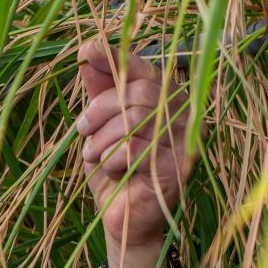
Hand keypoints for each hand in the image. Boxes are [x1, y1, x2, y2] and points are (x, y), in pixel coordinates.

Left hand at [75, 39, 194, 246]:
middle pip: (139, 92)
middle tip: (82, 129)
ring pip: (135, 120)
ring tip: (92, 154)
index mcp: (169, 100)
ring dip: (103, 138)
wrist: (122, 219)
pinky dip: (113, 159)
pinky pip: (136, 149)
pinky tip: (112, 170)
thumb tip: (88, 49)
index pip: (144, 69)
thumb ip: (101, 90)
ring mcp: (185, 142)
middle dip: (101, 109)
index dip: (114, 58)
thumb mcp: (101, 125)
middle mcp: (185, 116)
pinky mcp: (177, 169)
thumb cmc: (114, 170)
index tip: (85, 52)